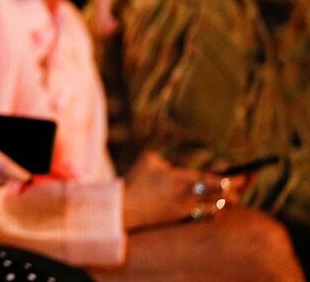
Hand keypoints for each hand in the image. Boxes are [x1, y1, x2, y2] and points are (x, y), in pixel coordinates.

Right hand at [122, 151, 236, 229]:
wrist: (124, 208)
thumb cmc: (135, 180)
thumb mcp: (149, 159)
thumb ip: (166, 154)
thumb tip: (176, 151)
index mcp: (183, 179)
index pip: (218, 180)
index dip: (234, 178)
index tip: (245, 175)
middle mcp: (189, 196)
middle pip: (224, 196)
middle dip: (238, 190)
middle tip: (244, 184)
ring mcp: (186, 209)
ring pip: (218, 208)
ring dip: (228, 202)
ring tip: (233, 196)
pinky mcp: (181, 219)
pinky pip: (206, 217)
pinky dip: (215, 213)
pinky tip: (219, 210)